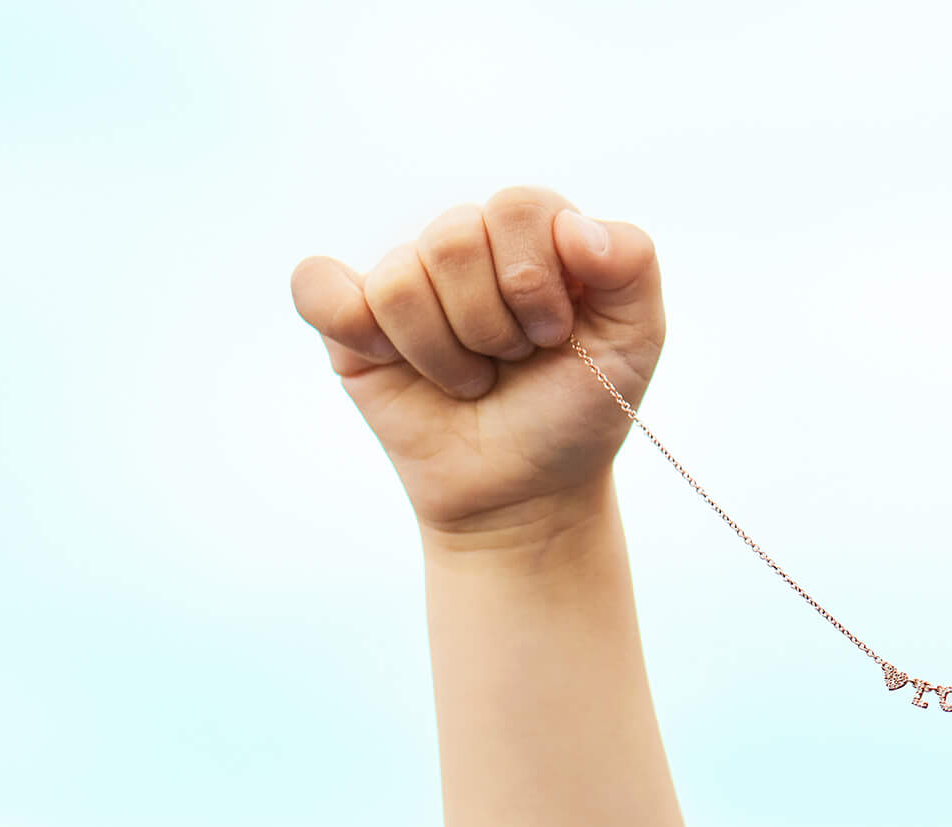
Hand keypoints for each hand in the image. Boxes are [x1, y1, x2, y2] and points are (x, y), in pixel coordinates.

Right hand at [290, 185, 663, 536]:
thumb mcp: (635, 343)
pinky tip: (391, 363)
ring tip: (470, 381)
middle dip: (493, 327)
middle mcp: (463, 245)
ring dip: (445, 355)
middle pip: (455, 238)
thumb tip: (574, 228)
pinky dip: (353, 327)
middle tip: (510, 363)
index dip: (535, 282)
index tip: (555, 337)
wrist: (527, 494)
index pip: (518, 207)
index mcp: (530, 234)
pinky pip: (317, 286)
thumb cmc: (576, 413)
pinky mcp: (349, 321)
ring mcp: (403, 279)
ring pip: (400, 281)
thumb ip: (633, 265)